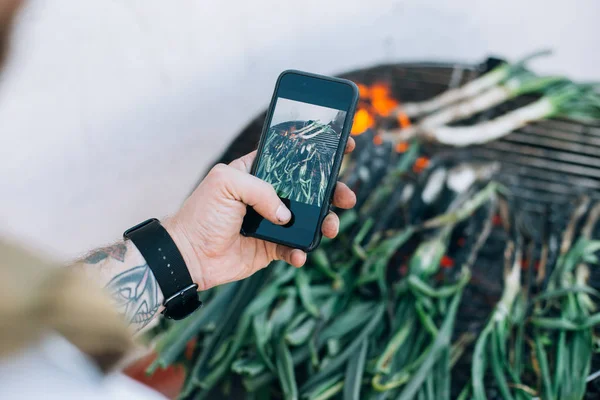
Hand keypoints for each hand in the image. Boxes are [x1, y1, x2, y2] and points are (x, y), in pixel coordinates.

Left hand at [164, 138, 356, 290]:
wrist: (190, 255)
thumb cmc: (202, 213)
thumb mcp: (225, 183)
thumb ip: (261, 189)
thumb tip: (286, 214)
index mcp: (259, 172)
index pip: (293, 156)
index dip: (318, 150)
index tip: (344, 145)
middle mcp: (269, 195)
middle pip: (311, 188)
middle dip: (333, 191)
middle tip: (346, 196)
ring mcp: (273, 221)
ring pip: (310, 219)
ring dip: (326, 222)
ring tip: (330, 228)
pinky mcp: (273, 247)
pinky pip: (296, 247)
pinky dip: (301, 251)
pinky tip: (298, 254)